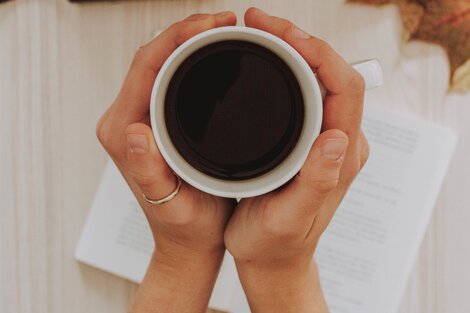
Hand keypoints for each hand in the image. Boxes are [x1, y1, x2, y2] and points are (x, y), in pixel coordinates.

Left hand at [96, 12, 236, 312]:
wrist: (187, 239)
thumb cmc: (184, 224)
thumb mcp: (170, 203)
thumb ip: (148, 170)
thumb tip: (136, 131)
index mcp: (124, 132)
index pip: (146, 67)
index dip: (178, 38)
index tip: (212, 25)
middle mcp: (126, 121)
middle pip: (151, 57)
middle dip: (187, 31)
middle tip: (225, 22)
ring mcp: (139, 119)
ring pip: (159, 63)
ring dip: (188, 42)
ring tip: (221, 31)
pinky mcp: (153, 121)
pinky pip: (166, 77)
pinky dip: (189, 60)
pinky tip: (210, 56)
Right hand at [224, 8, 368, 312]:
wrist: (272, 259)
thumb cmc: (276, 243)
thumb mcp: (291, 218)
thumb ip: (317, 181)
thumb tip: (336, 137)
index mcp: (340, 155)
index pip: (345, 87)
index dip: (319, 53)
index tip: (282, 33)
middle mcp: (338, 141)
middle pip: (333, 72)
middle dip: (300, 39)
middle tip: (259, 22)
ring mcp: (324, 138)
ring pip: (318, 77)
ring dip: (292, 49)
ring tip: (259, 32)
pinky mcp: (307, 139)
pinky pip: (304, 91)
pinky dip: (285, 67)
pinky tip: (263, 60)